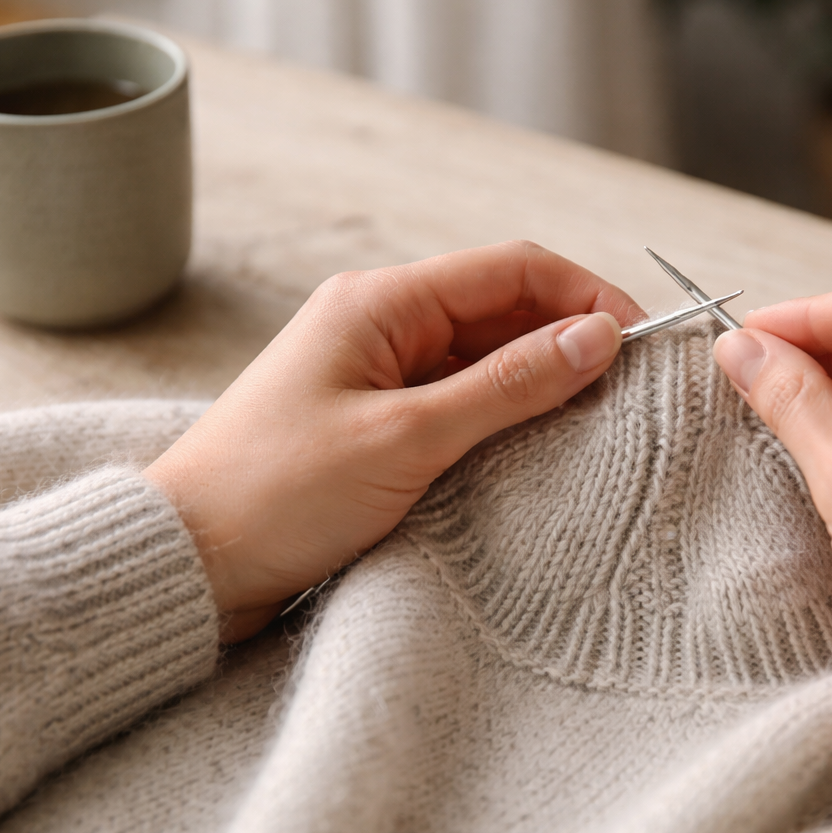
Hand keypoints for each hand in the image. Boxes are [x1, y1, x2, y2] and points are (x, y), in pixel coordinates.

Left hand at [145, 241, 638, 641]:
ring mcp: (376, 372)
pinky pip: (457, 401)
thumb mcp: (406, 439)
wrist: (190, 563)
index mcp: (380, 302)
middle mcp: (380, 323)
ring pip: (484, 357)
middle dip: (570, 341)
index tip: (641, 348)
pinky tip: (537, 450)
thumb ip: (507, 385)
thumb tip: (597, 340)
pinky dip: (503, 417)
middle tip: (630, 397)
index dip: (586, 298)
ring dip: (540, 382)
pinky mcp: (373, 421)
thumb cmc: (277, 495)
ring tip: (597, 426)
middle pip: (503, 309)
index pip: (512, 269)